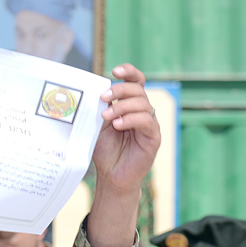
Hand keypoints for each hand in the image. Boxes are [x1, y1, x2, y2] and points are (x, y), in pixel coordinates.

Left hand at [87, 63, 160, 246]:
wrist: (111, 176)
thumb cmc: (104, 151)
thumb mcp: (98, 126)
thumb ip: (99, 110)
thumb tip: (92, 93)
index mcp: (130, 105)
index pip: (136, 82)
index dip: (129, 72)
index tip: (114, 70)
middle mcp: (142, 111)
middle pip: (138, 90)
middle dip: (120, 89)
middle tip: (104, 96)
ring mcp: (150, 124)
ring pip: (142, 104)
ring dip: (122, 106)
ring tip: (107, 116)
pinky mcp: (153, 137)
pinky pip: (147, 121)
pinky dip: (131, 120)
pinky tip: (118, 125)